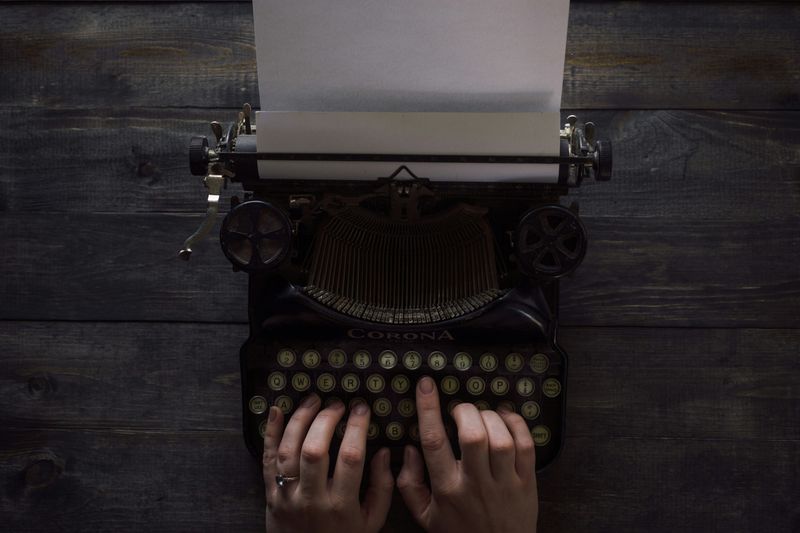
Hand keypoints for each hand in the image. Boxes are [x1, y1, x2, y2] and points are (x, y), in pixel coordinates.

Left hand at [262, 394, 394, 532]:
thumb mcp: (372, 521)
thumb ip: (382, 487)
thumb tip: (384, 452)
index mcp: (341, 505)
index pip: (350, 457)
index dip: (356, 427)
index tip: (362, 408)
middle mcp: (312, 499)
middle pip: (315, 450)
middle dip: (326, 419)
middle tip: (337, 403)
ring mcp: (288, 496)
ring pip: (289, 451)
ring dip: (300, 419)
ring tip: (313, 400)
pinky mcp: (270, 495)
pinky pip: (267, 460)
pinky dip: (270, 433)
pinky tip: (277, 410)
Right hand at [397, 377, 537, 532]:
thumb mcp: (425, 517)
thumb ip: (409, 484)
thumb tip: (409, 450)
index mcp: (447, 490)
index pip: (434, 442)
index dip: (428, 409)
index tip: (426, 386)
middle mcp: (476, 484)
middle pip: (473, 435)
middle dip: (465, 411)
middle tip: (459, 408)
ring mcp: (504, 483)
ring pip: (501, 438)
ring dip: (489, 417)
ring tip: (481, 415)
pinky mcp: (527, 483)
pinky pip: (526, 446)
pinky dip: (517, 424)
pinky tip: (505, 418)